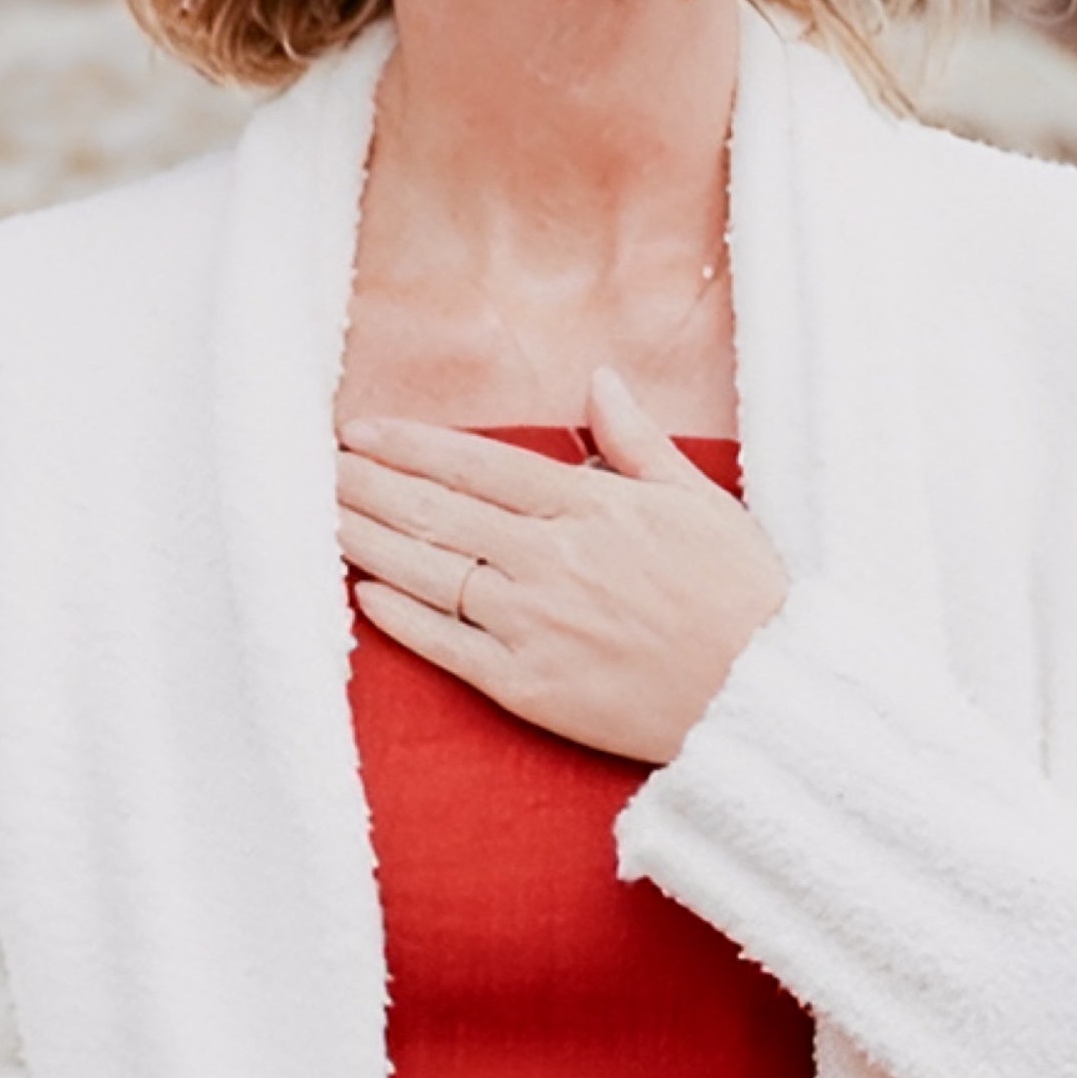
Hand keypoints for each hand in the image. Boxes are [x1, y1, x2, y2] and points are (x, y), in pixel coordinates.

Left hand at [337, 369, 787, 764]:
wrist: (764, 696)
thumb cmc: (741, 595)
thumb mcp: (698, 499)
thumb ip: (638, 440)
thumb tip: (599, 381)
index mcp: (592, 507)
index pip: (477, 465)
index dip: (410, 445)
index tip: (360, 431)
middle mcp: (552, 559)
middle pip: (438, 513)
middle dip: (368, 485)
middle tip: (313, 467)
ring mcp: (536, 625)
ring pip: (431, 573)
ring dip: (369, 541)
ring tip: (322, 517)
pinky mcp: (531, 687)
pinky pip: (449, 647)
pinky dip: (402, 618)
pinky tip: (364, 596)